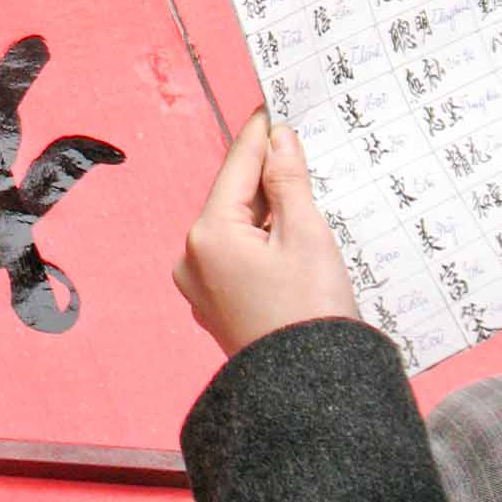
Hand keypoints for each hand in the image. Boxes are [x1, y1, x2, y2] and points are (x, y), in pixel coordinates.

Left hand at [172, 109, 357, 357]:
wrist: (308, 396)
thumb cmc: (310, 312)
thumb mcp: (306, 235)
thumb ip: (288, 181)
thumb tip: (278, 139)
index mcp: (208, 234)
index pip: (237, 167)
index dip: (259, 135)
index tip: (272, 105)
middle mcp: (192, 259)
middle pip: (236, 199)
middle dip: (268, 177)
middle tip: (299, 148)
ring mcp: (201, 289)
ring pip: (238, 231)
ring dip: (269, 214)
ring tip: (304, 195)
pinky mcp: (218, 310)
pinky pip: (239, 260)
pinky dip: (265, 245)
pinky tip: (293, 241)